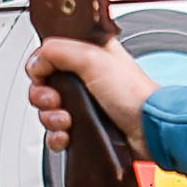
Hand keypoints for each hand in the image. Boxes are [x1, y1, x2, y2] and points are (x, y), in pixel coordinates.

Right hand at [22, 33, 152, 156]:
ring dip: (51, 117)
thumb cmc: (134, 95)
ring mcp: (85, 104)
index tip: (44, 75)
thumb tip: (37, 62)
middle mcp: (86, 78)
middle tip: (56, 100)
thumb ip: (59, 51)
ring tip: (66, 119)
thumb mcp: (93, 58)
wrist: (149, 131)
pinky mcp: (85, 127)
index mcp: (89, 54)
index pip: (50, 55)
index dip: (41, 66)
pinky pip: (57, 132)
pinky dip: (57, 136)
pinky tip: (67, 135)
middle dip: (43, 95)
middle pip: (44, 84)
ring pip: (49, 110)